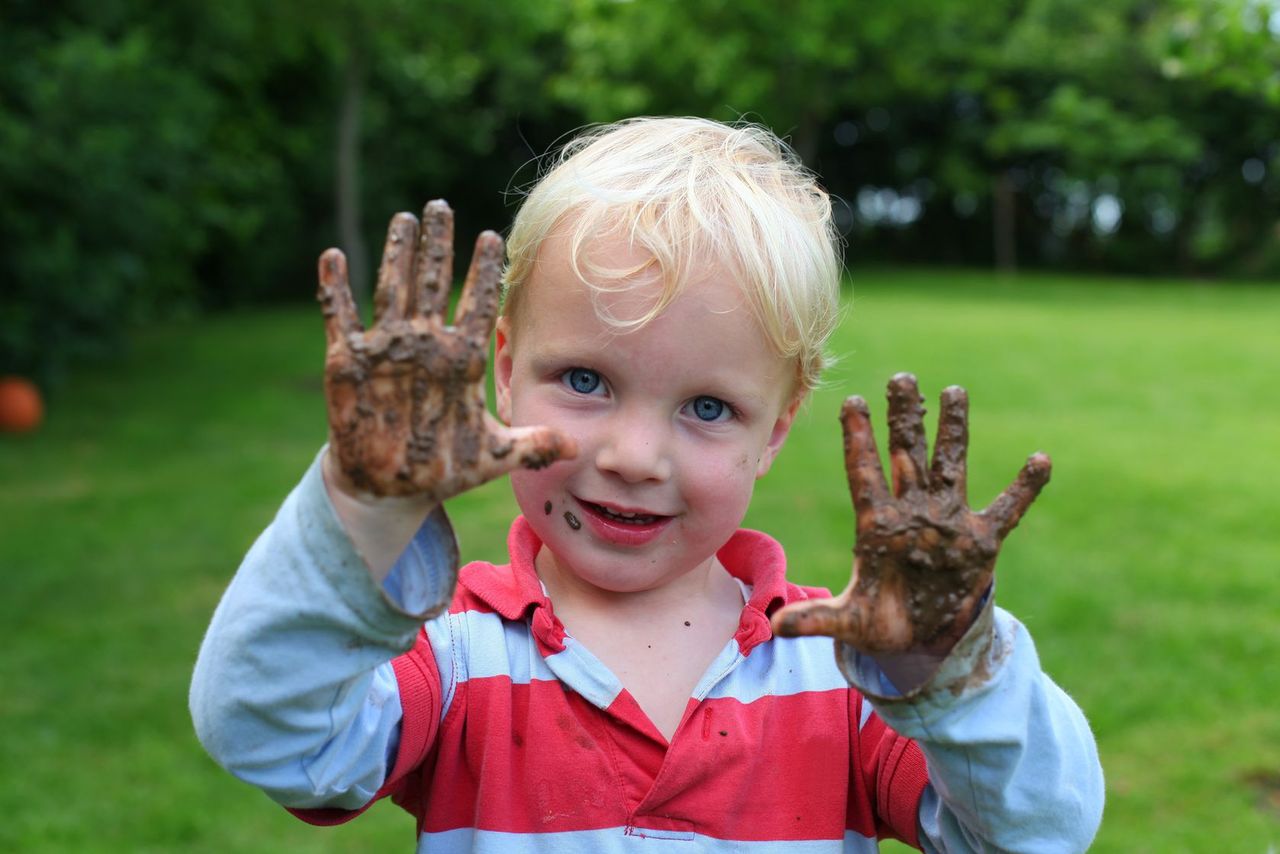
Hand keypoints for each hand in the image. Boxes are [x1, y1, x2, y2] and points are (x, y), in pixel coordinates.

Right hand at [318, 200, 574, 499]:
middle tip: (441, 205)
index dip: (483, 273)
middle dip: (438, 246)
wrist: (391, 488)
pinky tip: (333, 257)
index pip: (476, 306)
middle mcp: (425, 346)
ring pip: (392, 291)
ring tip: (404, 219)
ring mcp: (387, 351)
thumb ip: (534, 446)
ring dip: (396, 255)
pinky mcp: (349, 364)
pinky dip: (334, 290)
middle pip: (433, 285)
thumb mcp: (494, 457)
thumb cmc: (445, 467)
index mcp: (460, 361)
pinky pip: (339, 319)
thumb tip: (577, 449)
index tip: (492, 237)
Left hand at [771, 373, 1049, 654]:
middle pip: (906, 455)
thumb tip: (775, 628)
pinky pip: (1007, 509)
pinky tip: (1041, 460)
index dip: (858, 439)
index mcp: (875, 524)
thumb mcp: (848, 622)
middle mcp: (911, 512)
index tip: (852, 401)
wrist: (920, 640)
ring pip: (951, 465)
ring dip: (954, 431)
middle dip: (905, 418)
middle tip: (902, 378)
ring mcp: (947, 521)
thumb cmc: (878, 622)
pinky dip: (1024, 488)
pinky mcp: (981, 541)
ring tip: (955, 391)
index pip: (863, 473)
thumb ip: (816, 619)